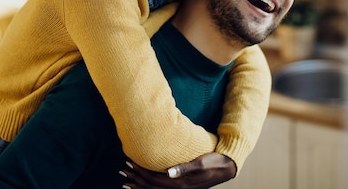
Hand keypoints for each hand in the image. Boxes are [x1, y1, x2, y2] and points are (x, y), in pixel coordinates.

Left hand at [121, 152, 236, 188]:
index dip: (140, 172)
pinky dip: (148, 188)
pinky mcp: (181, 188)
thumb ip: (184, 168)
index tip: (129, 163)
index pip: (154, 179)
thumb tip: (168, 172)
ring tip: (126, 181)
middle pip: (151, 187)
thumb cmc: (213, 162)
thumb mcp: (200, 163)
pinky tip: (142, 184)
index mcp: (180, 184)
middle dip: (135, 180)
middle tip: (122, 170)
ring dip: (139, 186)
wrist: (225, 167)